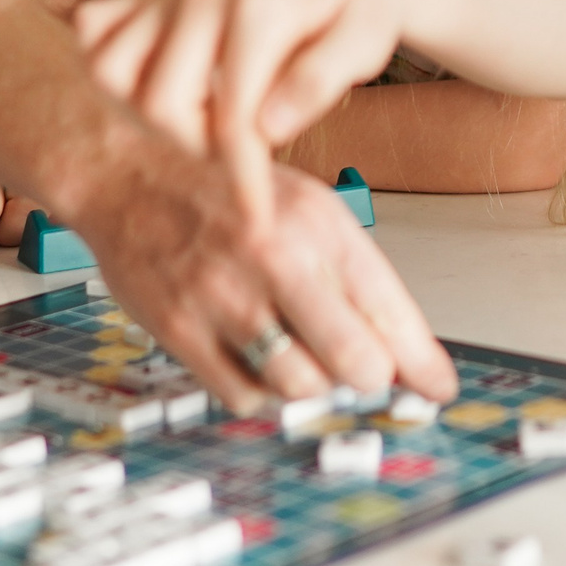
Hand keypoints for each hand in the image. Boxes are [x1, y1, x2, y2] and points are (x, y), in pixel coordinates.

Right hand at [78, 0, 427, 225]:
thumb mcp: (369, 37)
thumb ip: (322, 79)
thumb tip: (272, 129)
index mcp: (257, 9)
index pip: (231, 116)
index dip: (242, 178)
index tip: (257, 220)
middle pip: (158, 103)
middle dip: (196, 147)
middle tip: (240, 151)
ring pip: (108, 68)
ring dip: (145, 111)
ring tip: (201, 120)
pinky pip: (93, 29)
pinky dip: (109, 63)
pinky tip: (156, 82)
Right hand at [85, 142, 457, 412]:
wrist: (129, 168)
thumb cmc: (221, 183)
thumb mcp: (303, 202)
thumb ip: (349, 267)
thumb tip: (397, 341)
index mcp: (317, 221)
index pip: (390, 309)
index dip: (421, 362)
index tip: (437, 386)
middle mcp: (277, 258)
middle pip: (355, 361)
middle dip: (370, 376)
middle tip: (362, 371)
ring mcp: (226, 297)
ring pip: (301, 387)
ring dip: (312, 386)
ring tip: (304, 359)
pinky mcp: (182, 328)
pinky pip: (242, 397)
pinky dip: (260, 395)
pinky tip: (257, 364)